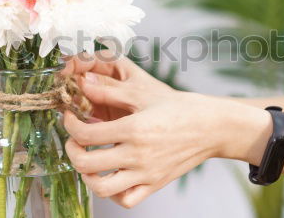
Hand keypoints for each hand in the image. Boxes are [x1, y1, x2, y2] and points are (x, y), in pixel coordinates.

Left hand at [62, 62, 260, 207]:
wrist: (212, 127)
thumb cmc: (180, 107)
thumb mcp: (145, 93)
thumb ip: (111, 91)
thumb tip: (83, 84)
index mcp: (134, 129)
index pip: (86, 134)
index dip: (70, 125)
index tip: (70, 118)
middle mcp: (138, 155)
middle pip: (87, 164)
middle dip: (72, 151)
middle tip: (74, 140)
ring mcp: (146, 174)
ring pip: (103, 189)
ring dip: (87, 176)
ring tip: (89, 160)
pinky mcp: (155, 184)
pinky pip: (127, 200)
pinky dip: (113, 193)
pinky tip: (111, 175)